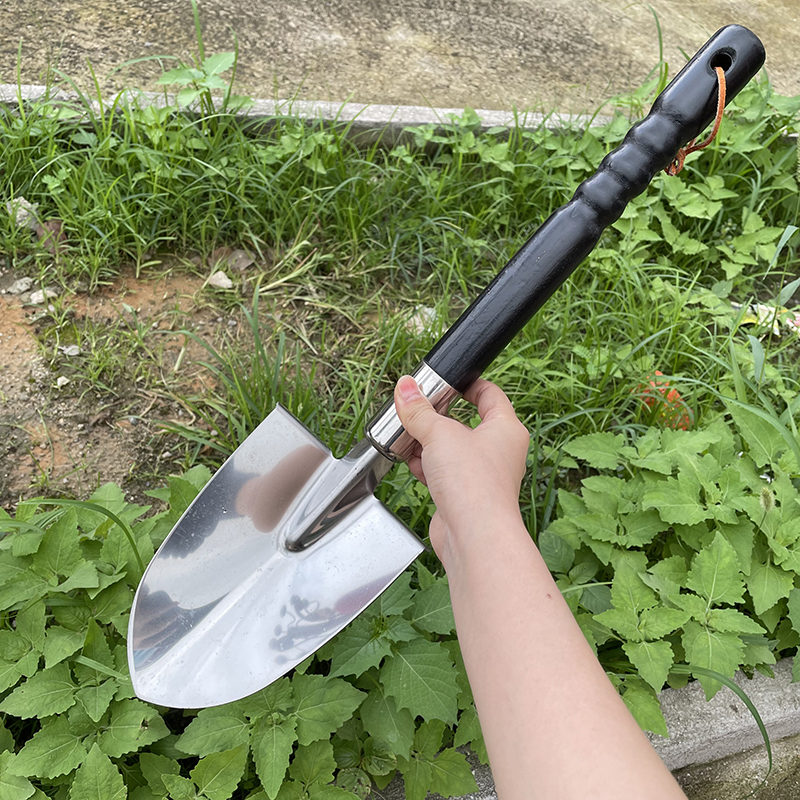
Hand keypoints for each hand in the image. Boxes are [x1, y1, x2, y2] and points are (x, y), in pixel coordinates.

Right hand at [393, 375, 529, 568]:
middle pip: (465, 423)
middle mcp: (499, 452)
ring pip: (452, 451)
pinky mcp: (465, 497)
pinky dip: (428, 467)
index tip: (448, 380)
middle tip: (417, 409)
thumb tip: (405, 386)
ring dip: (428, 444)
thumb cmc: (474, 483)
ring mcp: (482, 476)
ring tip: (408, 436)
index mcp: (506, 429)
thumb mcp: (439, 434)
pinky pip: (444, 474)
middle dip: (437, 419)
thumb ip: (419, 410)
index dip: (469, 384)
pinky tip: (412, 462)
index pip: (490, 395)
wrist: (474, 535)